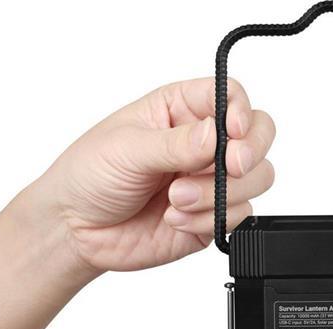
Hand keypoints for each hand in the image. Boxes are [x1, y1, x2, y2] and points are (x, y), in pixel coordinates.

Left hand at [18, 77, 275, 273]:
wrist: (74, 228)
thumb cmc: (89, 175)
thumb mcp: (127, 149)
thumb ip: (176, 143)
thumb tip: (217, 134)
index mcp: (181, 110)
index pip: (231, 96)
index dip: (242, 111)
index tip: (233, 131)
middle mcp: (202, 143)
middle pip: (258, 135)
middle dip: (249, 152)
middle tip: (230, 167)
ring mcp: (209, 181)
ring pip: (256, 179)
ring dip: (220, 193)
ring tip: (177, 198)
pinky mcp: (210, 218)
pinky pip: (237, 217)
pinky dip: (209, 220)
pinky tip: (175, 218)